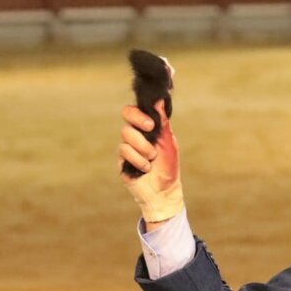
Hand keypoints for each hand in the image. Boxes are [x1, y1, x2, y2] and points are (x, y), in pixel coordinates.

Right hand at [118, 99, 182, 225]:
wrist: (164, 191)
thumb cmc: (169, 166)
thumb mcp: (169, 142)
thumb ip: (163, 123)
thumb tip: (160, 99)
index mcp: (147, 127)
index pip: (135, 109)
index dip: (139, 112)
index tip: (152, 124)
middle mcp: (136, 134)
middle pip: (126, 115)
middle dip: (138, 122)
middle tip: (150, 131)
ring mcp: (127, 146)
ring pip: (125, 134)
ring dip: (143, 147)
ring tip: (152, 159)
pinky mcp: (121, 159)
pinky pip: (123, 150)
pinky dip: (138, 159)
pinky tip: (145, 168)